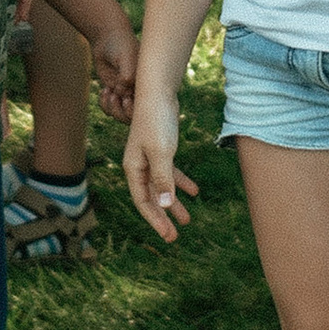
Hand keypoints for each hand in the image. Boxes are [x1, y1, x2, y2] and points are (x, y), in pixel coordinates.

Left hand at [89, 21, 138, 120]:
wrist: (108, 39)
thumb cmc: (121, 46)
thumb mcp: (127, 58)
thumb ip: (127, 75)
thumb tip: (122, 93)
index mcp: (149, 85)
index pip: (148, 108)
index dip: (136, 110)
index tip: (126, 98)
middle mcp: (139, 92)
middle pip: (133, 117)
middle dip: (122, 112)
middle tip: (115, 96)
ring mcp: (126, 94)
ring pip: (120, 115)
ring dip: (112, 108)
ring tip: (108, 91)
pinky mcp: (114, 93)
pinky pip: (109, 109)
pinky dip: (104, 103)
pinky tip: (104, 90)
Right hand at [123, 95, 197, 242]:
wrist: (159, 92)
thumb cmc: (157, 122)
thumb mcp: (162, 153)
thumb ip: (163, 180)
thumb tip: (164, 206)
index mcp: (133, 169)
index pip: (143, 202)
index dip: (155, 220)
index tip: (169, 236)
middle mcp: (138, 166)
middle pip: (151, 198)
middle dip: (163, 217)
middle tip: (174, 237)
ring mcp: (149, 158)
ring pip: (162, 187)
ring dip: (174, 203)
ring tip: (187, 220)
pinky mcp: (161, 150)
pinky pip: (170, 173)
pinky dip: (181, 183)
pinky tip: (195, 191)